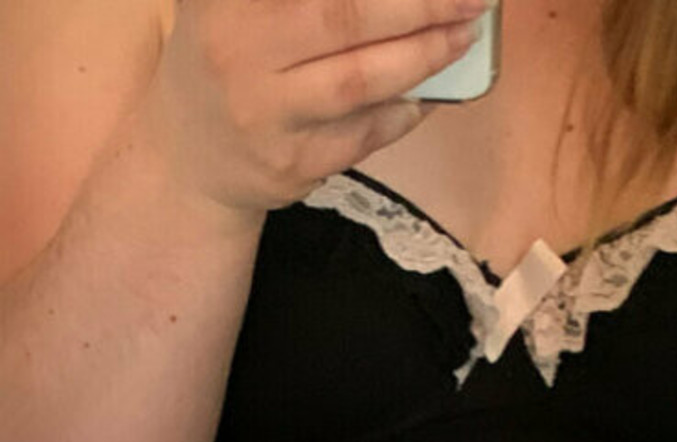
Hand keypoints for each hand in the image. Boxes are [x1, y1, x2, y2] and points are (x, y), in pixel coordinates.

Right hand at [135, 0, 491, 217]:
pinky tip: (432, 90)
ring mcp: (267, 116)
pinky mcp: (292, 166)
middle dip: (419, 5)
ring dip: (423, 57)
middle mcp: (239, 52)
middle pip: (345, 18)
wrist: (189, 160)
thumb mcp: (228, 1)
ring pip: (361, 81)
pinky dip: (405, 109)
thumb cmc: (226, 57)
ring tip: (463, 34)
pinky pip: (365, 133)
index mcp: (228, 2)